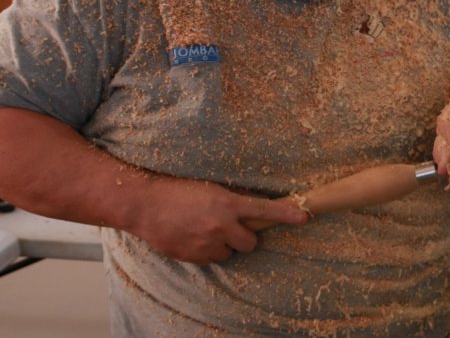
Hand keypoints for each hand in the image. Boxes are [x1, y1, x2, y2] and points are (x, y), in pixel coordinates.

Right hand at [124, 177, 308, 264]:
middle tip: (229, 226)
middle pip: (250, 243)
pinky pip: (211, 260)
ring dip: (223, 244)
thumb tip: (252, 207)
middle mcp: (221, 226)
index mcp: (227, 204)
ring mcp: (207, 243)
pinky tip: (193, 237)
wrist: (144, 204)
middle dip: (244, 237)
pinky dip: (206, 252)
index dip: (286, 215)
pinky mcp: (193, 256)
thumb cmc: (177, 190)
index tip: (305, 217)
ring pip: (229, 253)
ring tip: (204, 229)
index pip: (265, 210)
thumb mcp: (210, 189)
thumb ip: (232, 200)